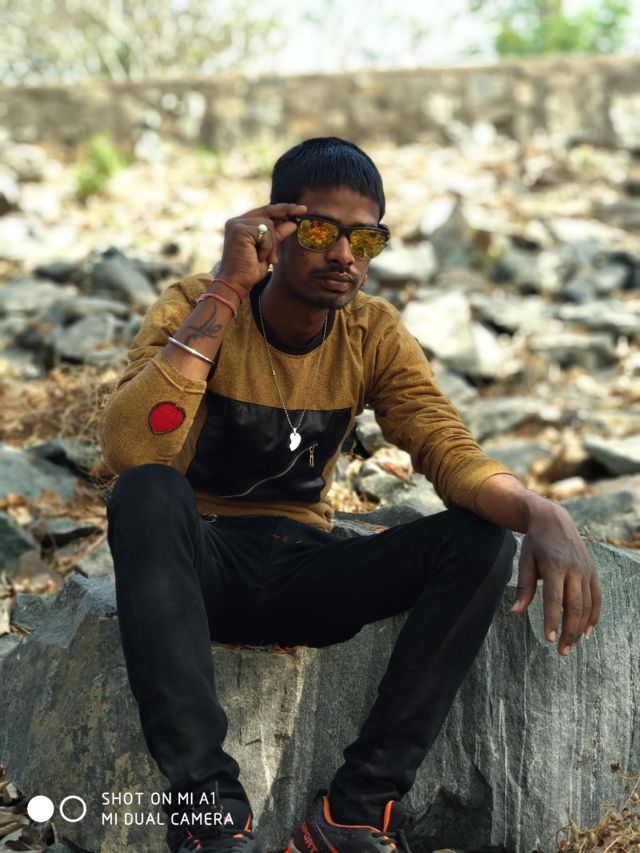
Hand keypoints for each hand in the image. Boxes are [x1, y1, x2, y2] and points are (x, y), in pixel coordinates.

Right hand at [217, 202, 307, 291]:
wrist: (236, 284)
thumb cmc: (249, 271)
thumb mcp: (268, 251)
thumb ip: (277, 236)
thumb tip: (293, 223)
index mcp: (241, 224)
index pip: (265, 211)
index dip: (284, 209)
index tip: (302, 209)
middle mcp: (237, 221)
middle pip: (268, 214)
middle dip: (284, 220)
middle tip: (302, 214)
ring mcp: (236, 224)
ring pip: (268, 224)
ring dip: (272, 244)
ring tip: (264, 258)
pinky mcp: (239, 229)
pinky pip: (265, 233)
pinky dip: (267, 247)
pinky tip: (259, 257)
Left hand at [510, 500, 600, 655]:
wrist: (555, 520)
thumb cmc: (535, 543)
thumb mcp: (525, 560)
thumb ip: (524, 587)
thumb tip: (515, 612)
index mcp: (554, 566)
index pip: (554, 599)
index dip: (552, 620)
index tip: (549, 639)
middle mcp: (574, 569)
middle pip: (574, 606)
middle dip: (569, 631)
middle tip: (562, 651)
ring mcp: (586, 571)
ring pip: (587, 605)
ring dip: (580, 628)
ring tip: (571, 646)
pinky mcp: (592, 572)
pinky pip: (596, 598)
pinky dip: (594, 616)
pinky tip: (587, 631)